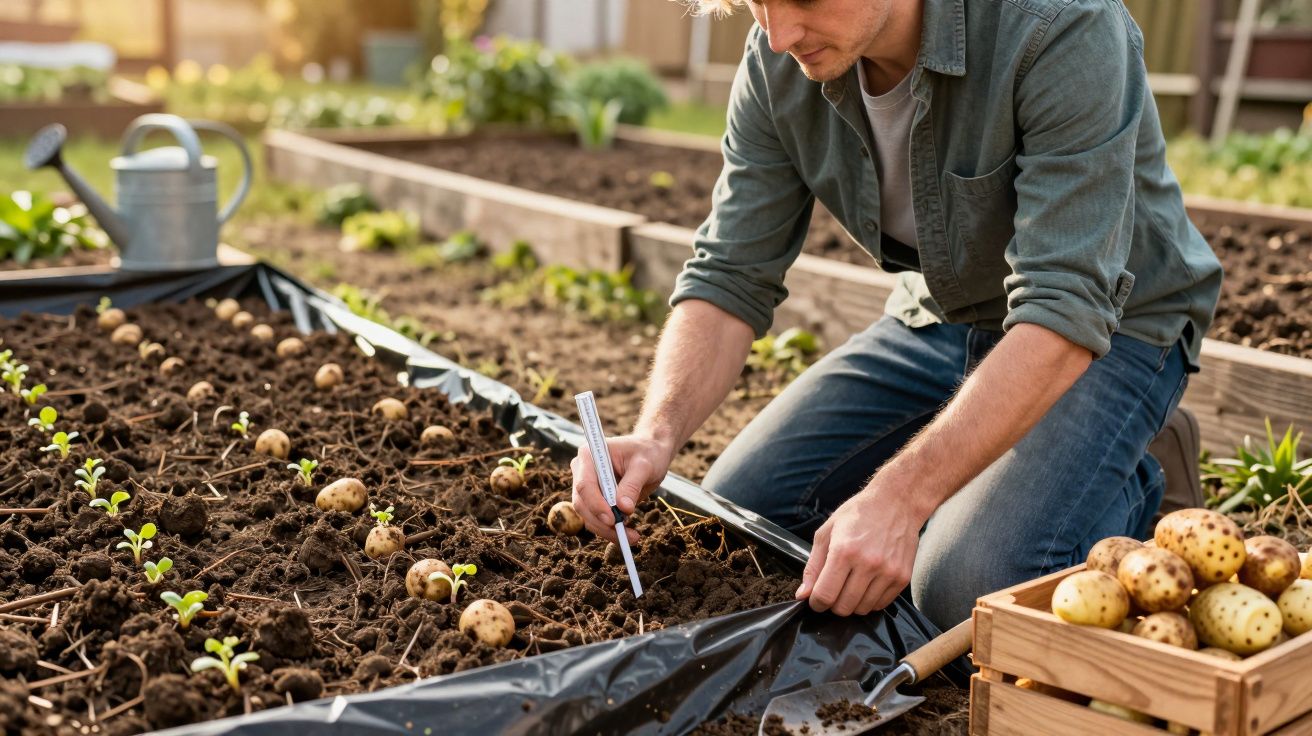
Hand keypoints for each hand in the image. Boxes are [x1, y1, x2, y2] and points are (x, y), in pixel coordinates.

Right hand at [570, 435, 672, 544]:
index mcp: (590, 455)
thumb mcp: (644, 466)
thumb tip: (623, 508)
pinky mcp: (594, 499)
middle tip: (625, 535)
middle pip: (583, 503)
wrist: (651, 453)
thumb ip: (632, 485)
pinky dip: (609, 530)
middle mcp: (582, 471)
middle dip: (602, 523)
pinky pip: (596, 519)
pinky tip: (627, 533)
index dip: (596, 504)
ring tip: (632, 537)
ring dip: (607, 530)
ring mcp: (587, 486)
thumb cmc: (647, 453)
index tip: (613, 520)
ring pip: (588, 516)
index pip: (585, 484)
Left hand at [795, 485, 924, 615]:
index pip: (825, 595)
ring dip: (852, 604)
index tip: (816, 599)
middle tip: (834, 590)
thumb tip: (803, 595)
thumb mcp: (827, 532)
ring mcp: (888, 572)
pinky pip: (881, 605)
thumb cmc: (858, 515)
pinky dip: (870, 601)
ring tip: (851, 585)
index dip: (816, 603)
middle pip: (844, 607)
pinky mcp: (902, 577)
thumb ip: (813, 566)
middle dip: (833, 604)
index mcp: (844, 551)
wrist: (896, 503)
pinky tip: (866, 584)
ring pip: (863, 609)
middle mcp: (868, 563)